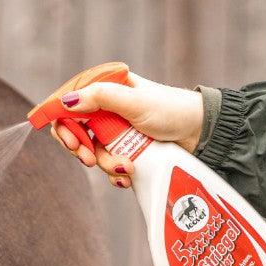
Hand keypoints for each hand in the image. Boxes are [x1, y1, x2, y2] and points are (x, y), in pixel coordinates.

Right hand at [50, 71, 203, 188]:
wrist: (201, 134)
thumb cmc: (172, 111)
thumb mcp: (134, 102)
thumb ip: (100, 98)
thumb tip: (66, 102)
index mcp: (106, 89)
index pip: (70, 105)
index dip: (64, 125)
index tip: (72, 142)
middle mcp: (106, 109)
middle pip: (76, 131)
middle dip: (82, 149)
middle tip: (89, 160)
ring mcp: (115, 132)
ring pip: (93, 152)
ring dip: (106, 164)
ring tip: (127, 168)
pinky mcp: (125, 151)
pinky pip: (108, 166)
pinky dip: (116, 174)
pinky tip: (129, 176)